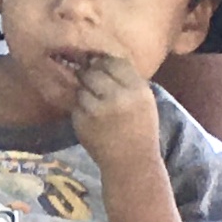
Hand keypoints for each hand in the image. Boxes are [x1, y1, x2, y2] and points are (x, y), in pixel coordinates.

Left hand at [67, 51, 160, 168]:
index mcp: (138, 90)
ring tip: (95, 102)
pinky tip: (92, 116)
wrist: (131, 162)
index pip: (115, 62)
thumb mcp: (144, 101)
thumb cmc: (140, 129)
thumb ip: (127, 80)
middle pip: (95, 71)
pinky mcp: (82, 122)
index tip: (103, 66)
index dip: (106, 63)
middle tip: (93, 81)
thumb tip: (101, 58)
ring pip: (82, 87)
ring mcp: (97, 110)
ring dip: (86, 92)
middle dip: (92, 74)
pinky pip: (76, 104)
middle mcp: (117, 97)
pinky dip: (81, 107)